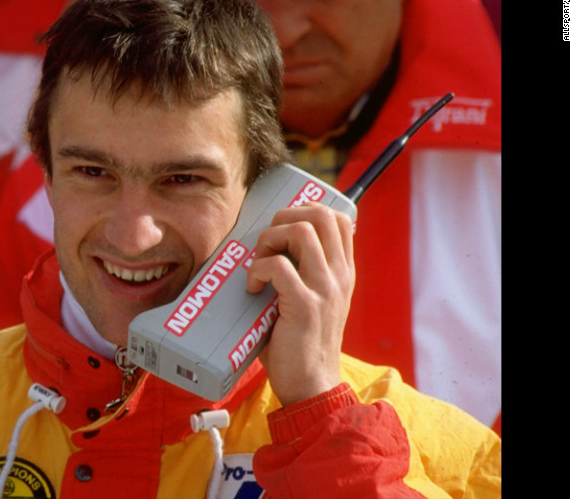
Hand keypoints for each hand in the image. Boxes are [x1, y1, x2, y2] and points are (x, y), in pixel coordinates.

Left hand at [245, 202, 354, 406]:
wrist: (310, 386)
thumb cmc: (299, 343)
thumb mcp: (312, 302)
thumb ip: (302, 275)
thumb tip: (267, 248)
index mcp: (343, 272)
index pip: (338, 218)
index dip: (305, 210)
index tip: (281, 231)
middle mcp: (340, 275)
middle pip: (320, 214)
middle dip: (284, 217)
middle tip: (266, 245)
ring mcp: (325, 289)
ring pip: (300, 230)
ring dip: (269, 239)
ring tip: (258, 264)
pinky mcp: (304, 305)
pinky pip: (278, 266)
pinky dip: (257, 269)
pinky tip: (253, 289)